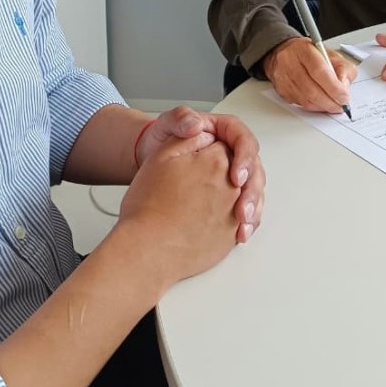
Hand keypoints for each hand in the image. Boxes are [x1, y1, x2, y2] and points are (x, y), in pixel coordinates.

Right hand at [119, 137, 239, 285]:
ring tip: (203, 202)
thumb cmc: (147, 207)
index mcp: (216, 162)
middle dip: (223, 170)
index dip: (209, 149)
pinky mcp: (230, 238)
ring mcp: (233, 214)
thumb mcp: (160, 156)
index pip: (223, 145)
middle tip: (197, 180)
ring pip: (240, 196)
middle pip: (236, 170)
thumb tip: (207, 135)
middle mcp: (232, 188)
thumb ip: (188, 137)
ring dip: (228, 194)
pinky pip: (238, 222)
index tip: (196, 158)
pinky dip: (228, 219)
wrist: (145, 251)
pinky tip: (210, 221)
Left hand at [136, 106, 263, 242]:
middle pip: (255, 170)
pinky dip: (245, 222)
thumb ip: (180, 118)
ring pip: (254, 191)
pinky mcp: (229, 195)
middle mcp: (234, 154)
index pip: (244, 142)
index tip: (237, 177)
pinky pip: (245, 207)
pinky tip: (240, 233)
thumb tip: (196, 125)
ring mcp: (233, 176)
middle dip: (252, 191)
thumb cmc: (162, 140)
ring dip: (252, 209)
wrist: (150, 162)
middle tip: (242, 209)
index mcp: (225, 133)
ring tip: (242, 225)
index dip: (245, 159)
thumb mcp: (167, 124)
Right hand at [262, 36, 356, 113]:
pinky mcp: (281, 90)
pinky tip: (321, 103)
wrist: (285, 53)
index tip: (344, 96)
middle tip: (341, 105)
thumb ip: (343, 68)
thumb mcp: (332, 54)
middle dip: (330, 102)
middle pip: (312, 90)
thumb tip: (344, 87)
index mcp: (304, 50)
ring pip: (306, 100)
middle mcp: (290, 63)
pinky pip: (300, 104)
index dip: (334, 87)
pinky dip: (314, 107)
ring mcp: (284, 78)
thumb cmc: (310, 54)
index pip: (320, 71)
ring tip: (333, 105)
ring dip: (323, 106)